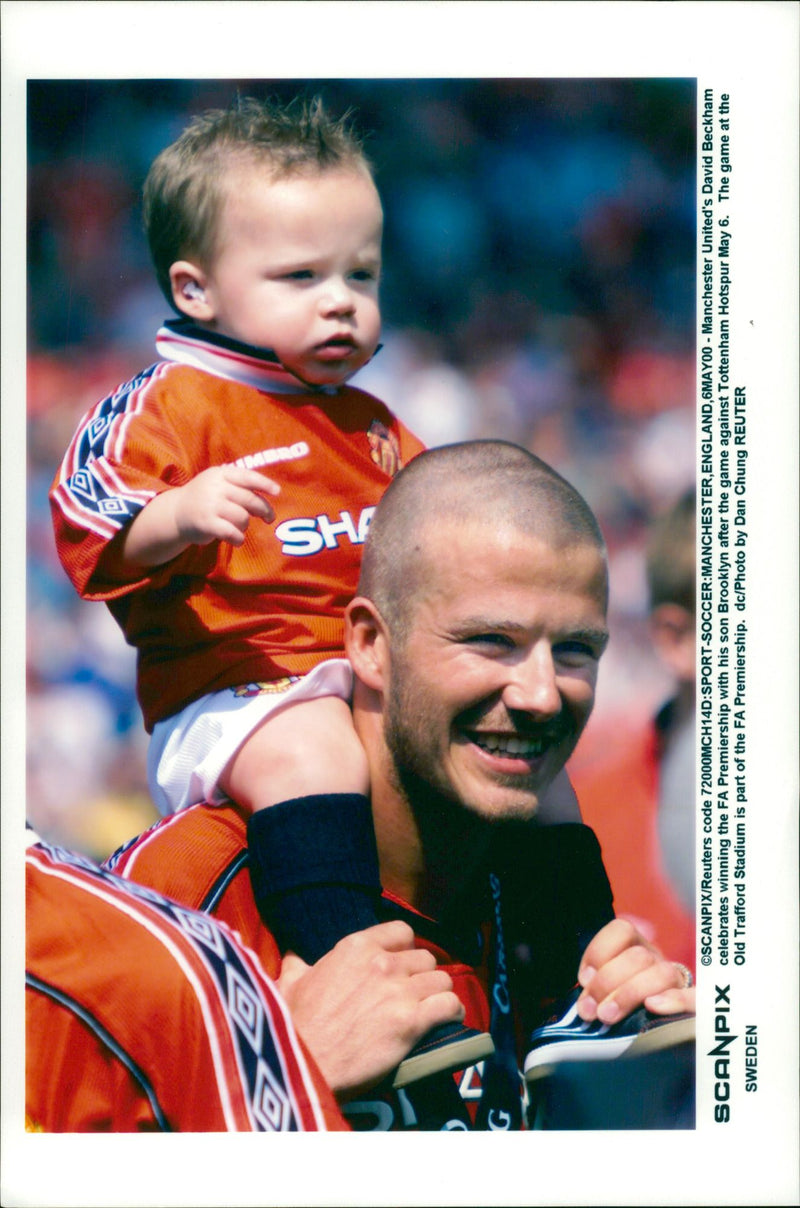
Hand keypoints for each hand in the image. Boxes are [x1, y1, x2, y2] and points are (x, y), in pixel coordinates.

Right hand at [122, 465, 279, 567]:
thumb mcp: (218, 483)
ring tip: (238, 527)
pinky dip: (238, 538)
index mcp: (220, 474)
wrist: (176, 513)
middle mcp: (215, 487)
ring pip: (242, 517)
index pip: (247, 476)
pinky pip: (232, 532)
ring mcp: (209, 505)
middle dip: (264, 510)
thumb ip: (239, 485)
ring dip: (244, 526)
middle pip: (250, 499)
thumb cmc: (206, 498)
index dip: (264, 484)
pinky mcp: (206, 523)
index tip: (277, 492)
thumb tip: (270, 493)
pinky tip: (237, 540)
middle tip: (269, 518)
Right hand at [277, 921, 464, 1099]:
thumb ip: (297, 965)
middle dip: (422, 975)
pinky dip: (452, 1012)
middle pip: (426, 958)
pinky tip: (446, 1020)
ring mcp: (400, 991)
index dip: (405, 949)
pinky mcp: (412, 1021)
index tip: (402, 965)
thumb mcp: (289, 983)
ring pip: (442, 979)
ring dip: (438, 994)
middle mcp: (383, 963)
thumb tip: (292, 957)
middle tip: (414, 994)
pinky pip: (450, 1005)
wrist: (303, 1063)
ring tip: (431, 1009)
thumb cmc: (295, 1024)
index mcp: (356, 947)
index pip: (402, 932)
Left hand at [575, 918, 695, 1024]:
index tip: (583, 979)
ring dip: (630, 993)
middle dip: (608, 982)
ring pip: (662, 973)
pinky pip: (696, 999)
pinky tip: (653, 1006)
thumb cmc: (622, 1009)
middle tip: (590, 1010)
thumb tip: (586, 997)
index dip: (599, 951)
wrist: (663, 1034)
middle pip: (638, 957)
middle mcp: (657, 961)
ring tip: (608, 1015)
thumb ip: (595, 987)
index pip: (622, 930)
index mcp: (634, 948)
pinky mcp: (695, 1009)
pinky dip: (676, 1000)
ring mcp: (677, 984)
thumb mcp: (605, 992)